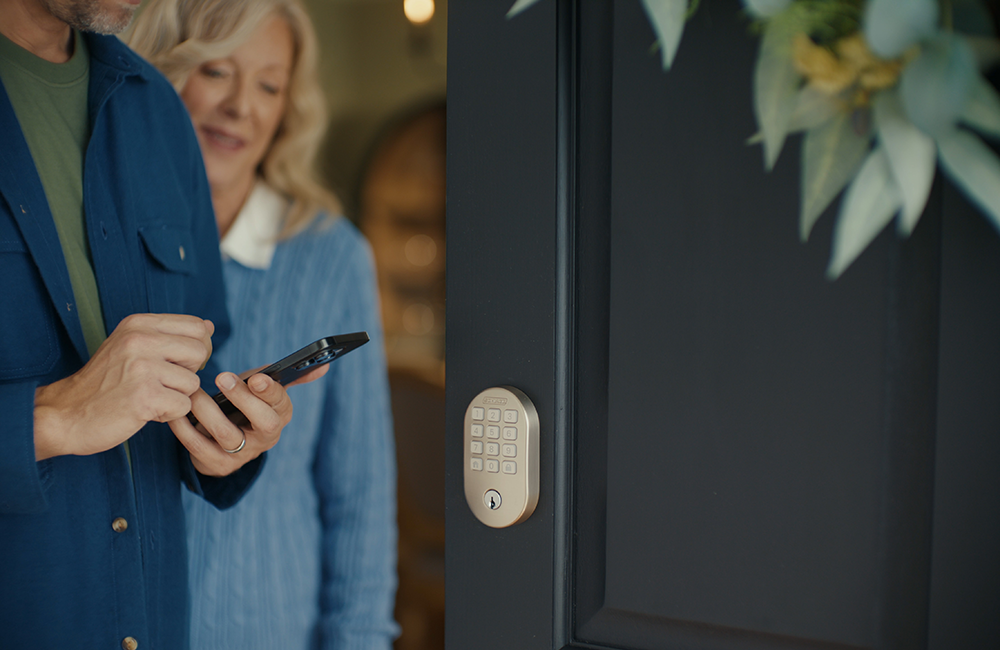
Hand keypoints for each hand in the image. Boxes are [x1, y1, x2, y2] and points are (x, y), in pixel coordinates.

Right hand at [33, 313, 214, 460]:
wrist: (65, 414)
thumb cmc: (104, 383)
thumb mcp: (131, 346)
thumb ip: (170, 336)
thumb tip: (210, 326)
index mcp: (139, 323)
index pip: (197, 326)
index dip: (197, 348)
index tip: (179, 362)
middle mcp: (140, 340)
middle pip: (200, 351)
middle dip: (188, 372)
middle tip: (161, 383)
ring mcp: (142, 368)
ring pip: (193, 383)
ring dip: (175, 396)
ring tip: (147, 397)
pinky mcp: (144, 397)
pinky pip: (183, 406)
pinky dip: (168, 414)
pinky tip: (144, 411)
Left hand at [167, 364, 327, 475]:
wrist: (223, 445)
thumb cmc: (244, 407)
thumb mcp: (264, 390)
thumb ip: (292, 377)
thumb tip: (324, 366)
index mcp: (280, 414)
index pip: (281, 403)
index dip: (270, 391)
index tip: (256, 377)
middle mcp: (266, 437)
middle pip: (265, 423)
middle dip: (244, 399)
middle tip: (223, 377)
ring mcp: (244, 454)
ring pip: (229, 436)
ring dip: (208, 411)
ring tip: (193, 392)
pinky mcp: (218, 466)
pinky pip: (200, 449)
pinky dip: (185, 429)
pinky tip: (176, 413)